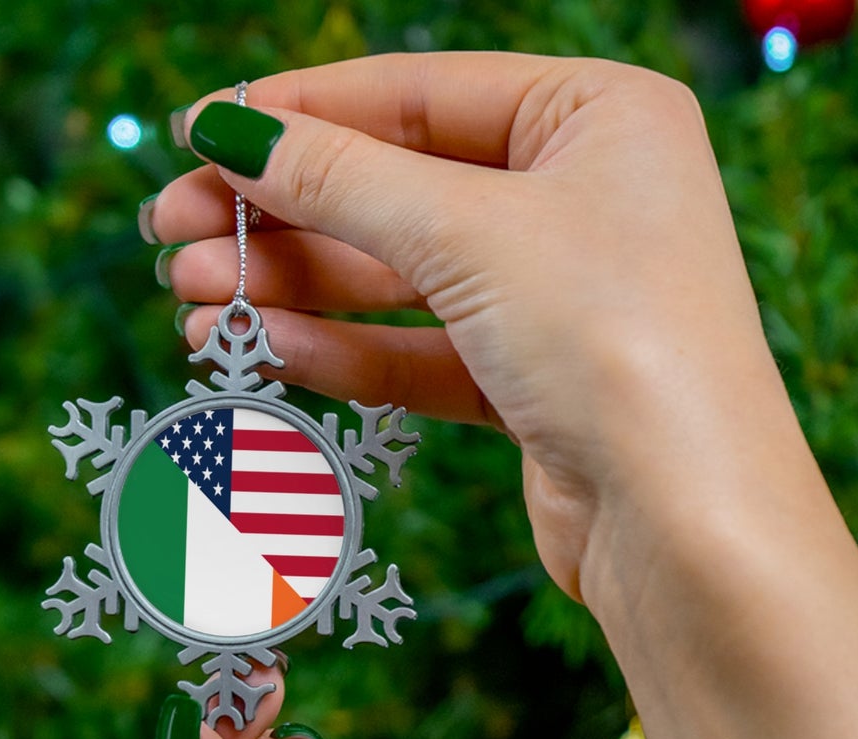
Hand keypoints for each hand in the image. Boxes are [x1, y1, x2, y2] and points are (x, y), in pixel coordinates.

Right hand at [150, 53, 793, 603]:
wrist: (687, 526)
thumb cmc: (614, 343)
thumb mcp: (467, 233)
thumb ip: (341, 179)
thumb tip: (228, 131)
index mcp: (599, 116)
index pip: (418, 94)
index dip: (299, 113)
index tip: (194, 134)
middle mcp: (585, 198)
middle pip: (399, 189)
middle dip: (282, 215)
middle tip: (171, 236)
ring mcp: (561, 298)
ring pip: (402, 279)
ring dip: (296, 289)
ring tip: (193, 302)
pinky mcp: (537, 388)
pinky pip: (423, 353)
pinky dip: (347, 352)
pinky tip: (267, 350)